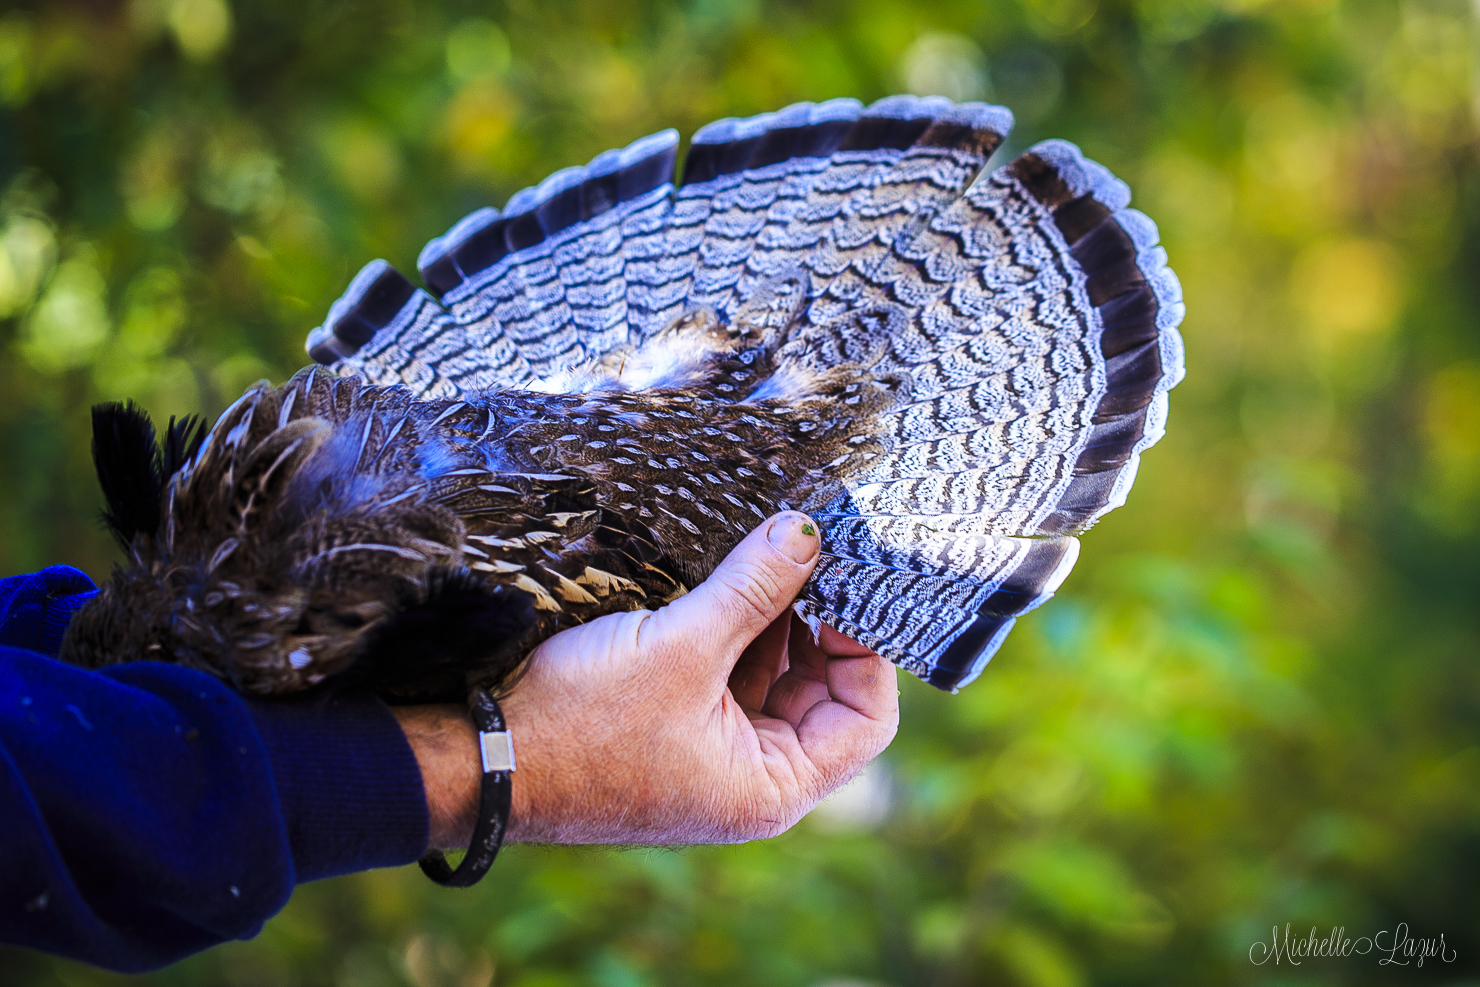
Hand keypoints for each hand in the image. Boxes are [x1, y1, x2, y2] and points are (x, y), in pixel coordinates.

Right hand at [396, 511, 898, 848]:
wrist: (476, 759)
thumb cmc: (578, 726)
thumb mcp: (679, 647)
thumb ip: (752, 588)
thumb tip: (808, 533)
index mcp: (769, 788)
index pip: (865, 719)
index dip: (869, 650)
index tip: (851, 586)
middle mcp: (749, 779)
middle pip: (823, 694)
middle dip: (819, 626)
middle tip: (812, 557)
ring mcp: (710, 754)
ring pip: (773, 678)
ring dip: (775, 620)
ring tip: (769, 556)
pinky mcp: (674, 727)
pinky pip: (728, 674)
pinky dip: (735, 630)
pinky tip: (729, 579)